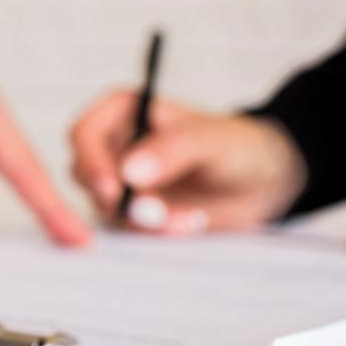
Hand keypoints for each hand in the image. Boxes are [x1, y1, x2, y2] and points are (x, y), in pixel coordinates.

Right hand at [69, 91, 305, 233]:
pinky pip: (127, 229)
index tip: (114, 190)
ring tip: (189, 219)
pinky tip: (188, 224)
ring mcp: (122, 182)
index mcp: (124, 111)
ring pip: (106, 208)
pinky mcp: (134, 212)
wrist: (261, 184)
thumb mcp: (210, 141)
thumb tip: (129, 171)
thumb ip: (171, 150)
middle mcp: (115, 145)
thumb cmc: (237, 146)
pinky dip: (155, 233)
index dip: (91, 162)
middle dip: (120, 200)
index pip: (85, 134)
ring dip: (145, 221)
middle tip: (156, 214)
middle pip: (85, 175)